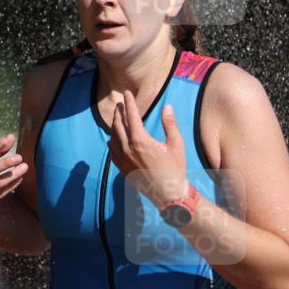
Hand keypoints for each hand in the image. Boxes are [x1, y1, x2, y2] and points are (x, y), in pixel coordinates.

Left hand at [108, 90, 188, 207]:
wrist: (169, 194)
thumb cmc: (175, 168)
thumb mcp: (176, 144)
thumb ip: (170, 124)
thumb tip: (167, 106)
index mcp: (141, 140)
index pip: (132, 116)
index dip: (129, 103)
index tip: (127, 93)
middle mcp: (128, 149)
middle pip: (119, 125)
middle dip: (119, 112)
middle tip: (120, 103)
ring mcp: (124, 160)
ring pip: (114, 138)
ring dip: (115, 126)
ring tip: (117, 118)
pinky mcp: (123, 170)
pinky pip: (113, 153)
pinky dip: (112, 143)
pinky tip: (113, 140)